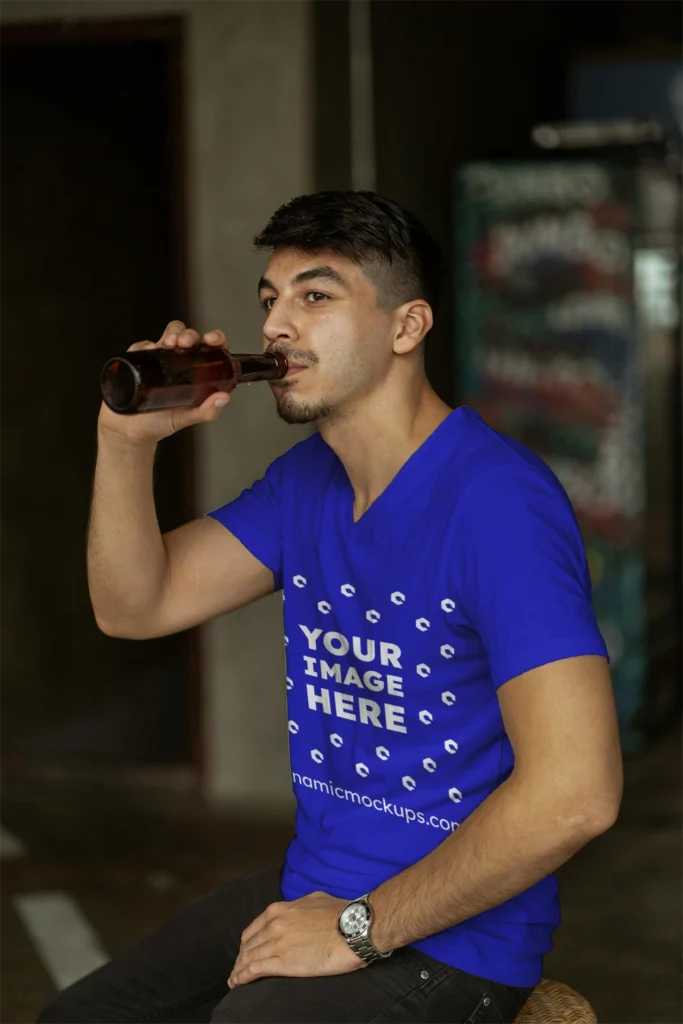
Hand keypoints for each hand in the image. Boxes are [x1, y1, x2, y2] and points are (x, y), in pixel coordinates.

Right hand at [98, 320, 231, 443]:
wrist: (130, 431)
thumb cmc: (159, 423)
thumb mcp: (186, 418)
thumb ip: (206, 411)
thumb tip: (223, 398)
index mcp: (195, 372)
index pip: (209, 349)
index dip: (215, 338)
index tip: (212, 340)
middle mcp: (178, 362)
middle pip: (188, 337)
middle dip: (189, 335)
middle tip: (187, 344)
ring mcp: (159, 360)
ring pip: (168, 335)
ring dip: (172, 333)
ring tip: (171, 343)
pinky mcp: (138, 361)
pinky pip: (142, 346)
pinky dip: (146, 345)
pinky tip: (149, 351)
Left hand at [228, 892, 364, 988]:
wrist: (353, 927)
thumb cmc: (340, 913)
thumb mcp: (314, 899)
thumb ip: (298, 906)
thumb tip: (296, 911)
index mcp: (280, 910)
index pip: (254, 929)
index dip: (248, 943)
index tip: (246, 951)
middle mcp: (274, 925)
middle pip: (249, 945)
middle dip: (241, 958)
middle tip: (239, 968)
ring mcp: (277, 943)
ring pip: (248, 958)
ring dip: (238, 970)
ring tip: (234, 979)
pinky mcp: (283, 962)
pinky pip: (254, 970)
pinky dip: (242, 977)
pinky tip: (238, 983)